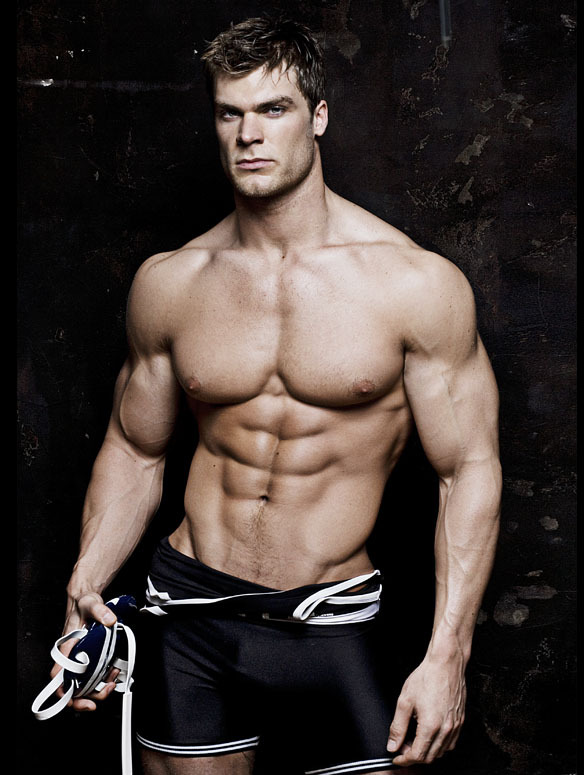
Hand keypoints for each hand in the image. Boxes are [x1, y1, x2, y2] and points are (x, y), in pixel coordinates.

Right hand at [51, 591, 118, 711]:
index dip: (64, 693)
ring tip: (112, 679)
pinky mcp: (90, 659)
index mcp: (66, 648)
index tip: (77, 699)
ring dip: (99, 687)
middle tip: (103, 693)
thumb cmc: (83, 605)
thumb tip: (109, 619)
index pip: (58, 676)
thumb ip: (100, 611)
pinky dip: (104, 678)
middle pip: (72, 687)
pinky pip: (94, 675)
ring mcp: (80, 660)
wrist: (87, 601)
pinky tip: (113, 671)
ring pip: (85, 685)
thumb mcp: (91, 604)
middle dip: (87, 696)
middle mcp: (71, 657)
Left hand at [386, 654, 465, 765]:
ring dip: (427, 751)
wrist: (445, 663)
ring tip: (415, 738)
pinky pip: (450, 743)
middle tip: (403, 746)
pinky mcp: (460, 721)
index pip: (417, 756)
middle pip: (430, 757)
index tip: (397, 758)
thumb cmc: (427, 677)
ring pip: (441, 752)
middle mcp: (446, 729)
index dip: (404, 760)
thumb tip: (393, 744)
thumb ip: (397, 726)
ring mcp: (455, 726)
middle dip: (414, 756)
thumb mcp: (405, 701)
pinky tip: (430, 734)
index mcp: (431, 726)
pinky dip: (439, 745)